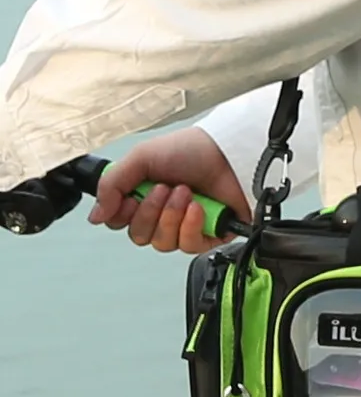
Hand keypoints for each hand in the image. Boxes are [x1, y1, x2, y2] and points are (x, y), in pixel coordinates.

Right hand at [88, 127, 250, 253]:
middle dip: (150, 212)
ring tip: (185, 193)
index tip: (130, 198)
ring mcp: (185, 226)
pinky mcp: (209, 236)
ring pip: (162, 243)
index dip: (122, 215)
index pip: (120, 222)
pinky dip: (190, 226)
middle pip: (139, 236)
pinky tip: (198, 209)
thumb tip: (95, 217)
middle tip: (164, 189)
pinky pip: (189, 246)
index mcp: (144, 195)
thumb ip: (112, 185)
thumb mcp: (141, 158)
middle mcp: (163, 213)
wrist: (228, 154)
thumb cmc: (189, 151)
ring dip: (171, 217)